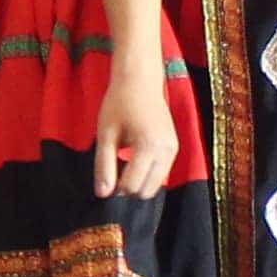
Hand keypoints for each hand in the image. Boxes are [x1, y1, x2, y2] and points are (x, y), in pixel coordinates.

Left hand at [93, 58, 180, 201]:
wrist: (140, 81)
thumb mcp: (106, 135)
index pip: (131, 186)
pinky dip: (146, 174)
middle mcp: (166, 152)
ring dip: (137, 182)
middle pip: (146, 191)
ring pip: (155, 186)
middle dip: (128, 188)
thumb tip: (102, 194)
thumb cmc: (119, 104)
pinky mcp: (174, 148)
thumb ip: (104, 166)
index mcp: (149, 147)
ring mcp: (173, 150)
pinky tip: (133, 158)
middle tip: (112, 170)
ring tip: (122, 161)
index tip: (105, 174)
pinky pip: (160, 174)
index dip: (114, 187)